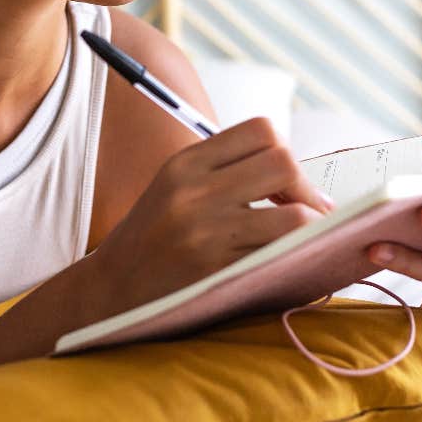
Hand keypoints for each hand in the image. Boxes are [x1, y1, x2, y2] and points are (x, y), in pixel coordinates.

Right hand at [90, 117, 334, 313]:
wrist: (109, 291)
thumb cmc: (151, 239)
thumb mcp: (174, 188)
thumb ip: (223, 171)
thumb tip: (294, 174)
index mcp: (186, 163)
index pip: (261, 130)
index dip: (285, 152)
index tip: (287, 183)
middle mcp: (195, 191)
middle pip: (283, 163)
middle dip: (306, 189)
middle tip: (310, 213)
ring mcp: (206, 233)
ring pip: (294, 216)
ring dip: (312, 228)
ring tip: (309, 240)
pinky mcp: (216, 272)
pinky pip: (280, 257)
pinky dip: (299, 257)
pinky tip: (294, 263)